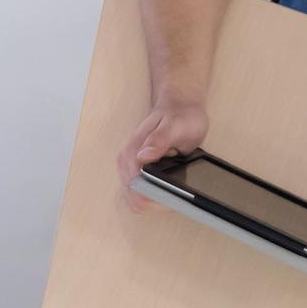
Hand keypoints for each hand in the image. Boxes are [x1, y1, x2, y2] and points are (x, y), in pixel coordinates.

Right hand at [116, 91, 209, 211]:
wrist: (179, 105)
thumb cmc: (179, 114)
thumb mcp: (175, 125)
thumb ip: (159, 140)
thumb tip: (143, 157)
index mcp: (132, 153)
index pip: (136, 191)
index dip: (156, 199)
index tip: (175, 197)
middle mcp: (127, 162)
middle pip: (136, 200)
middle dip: (158, 202)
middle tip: (179, 195)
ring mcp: (131, 168)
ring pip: (139, 199)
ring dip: (158, 200)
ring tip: (176, 190)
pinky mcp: (138, 172)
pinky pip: (144, 194)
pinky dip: (158, 196)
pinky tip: (171, 188)